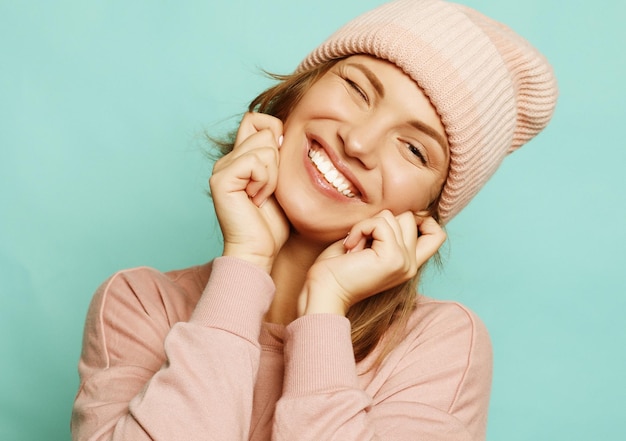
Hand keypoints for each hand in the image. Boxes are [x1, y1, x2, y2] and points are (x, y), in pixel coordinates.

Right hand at [209, 112, 289, 272]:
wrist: (259, 250)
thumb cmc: (272, 222)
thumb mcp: (281, 180)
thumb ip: (277, 154)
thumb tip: (280, 131)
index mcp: (240, 157)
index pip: (257, 119)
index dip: (275, 134)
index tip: (277, 167)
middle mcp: (228, 159)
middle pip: (265, 130)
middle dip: (278, 161)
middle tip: (268, 189)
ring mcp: (222, 168)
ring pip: (264, 146)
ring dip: (273, 175)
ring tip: (262, 196)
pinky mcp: (221, 179)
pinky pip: (254, 162)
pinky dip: (264, 181)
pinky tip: (256, 199)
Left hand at [298, 211, 445, 315]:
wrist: (324, 292)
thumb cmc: (336, 270)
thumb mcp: (368, 246)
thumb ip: (386, 232)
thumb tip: (394, 210)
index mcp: (407, 264)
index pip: (437, 235)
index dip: (421, 219)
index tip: (388, 224)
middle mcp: (411, 265)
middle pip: (410, 218)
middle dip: (380, 221)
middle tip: (360, 242)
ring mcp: (405, 262)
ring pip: (394, 217)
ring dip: (367, 226)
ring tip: (354, 248)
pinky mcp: (393, 258)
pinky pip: (380, 223)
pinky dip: (360, 228)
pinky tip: (350, 247)